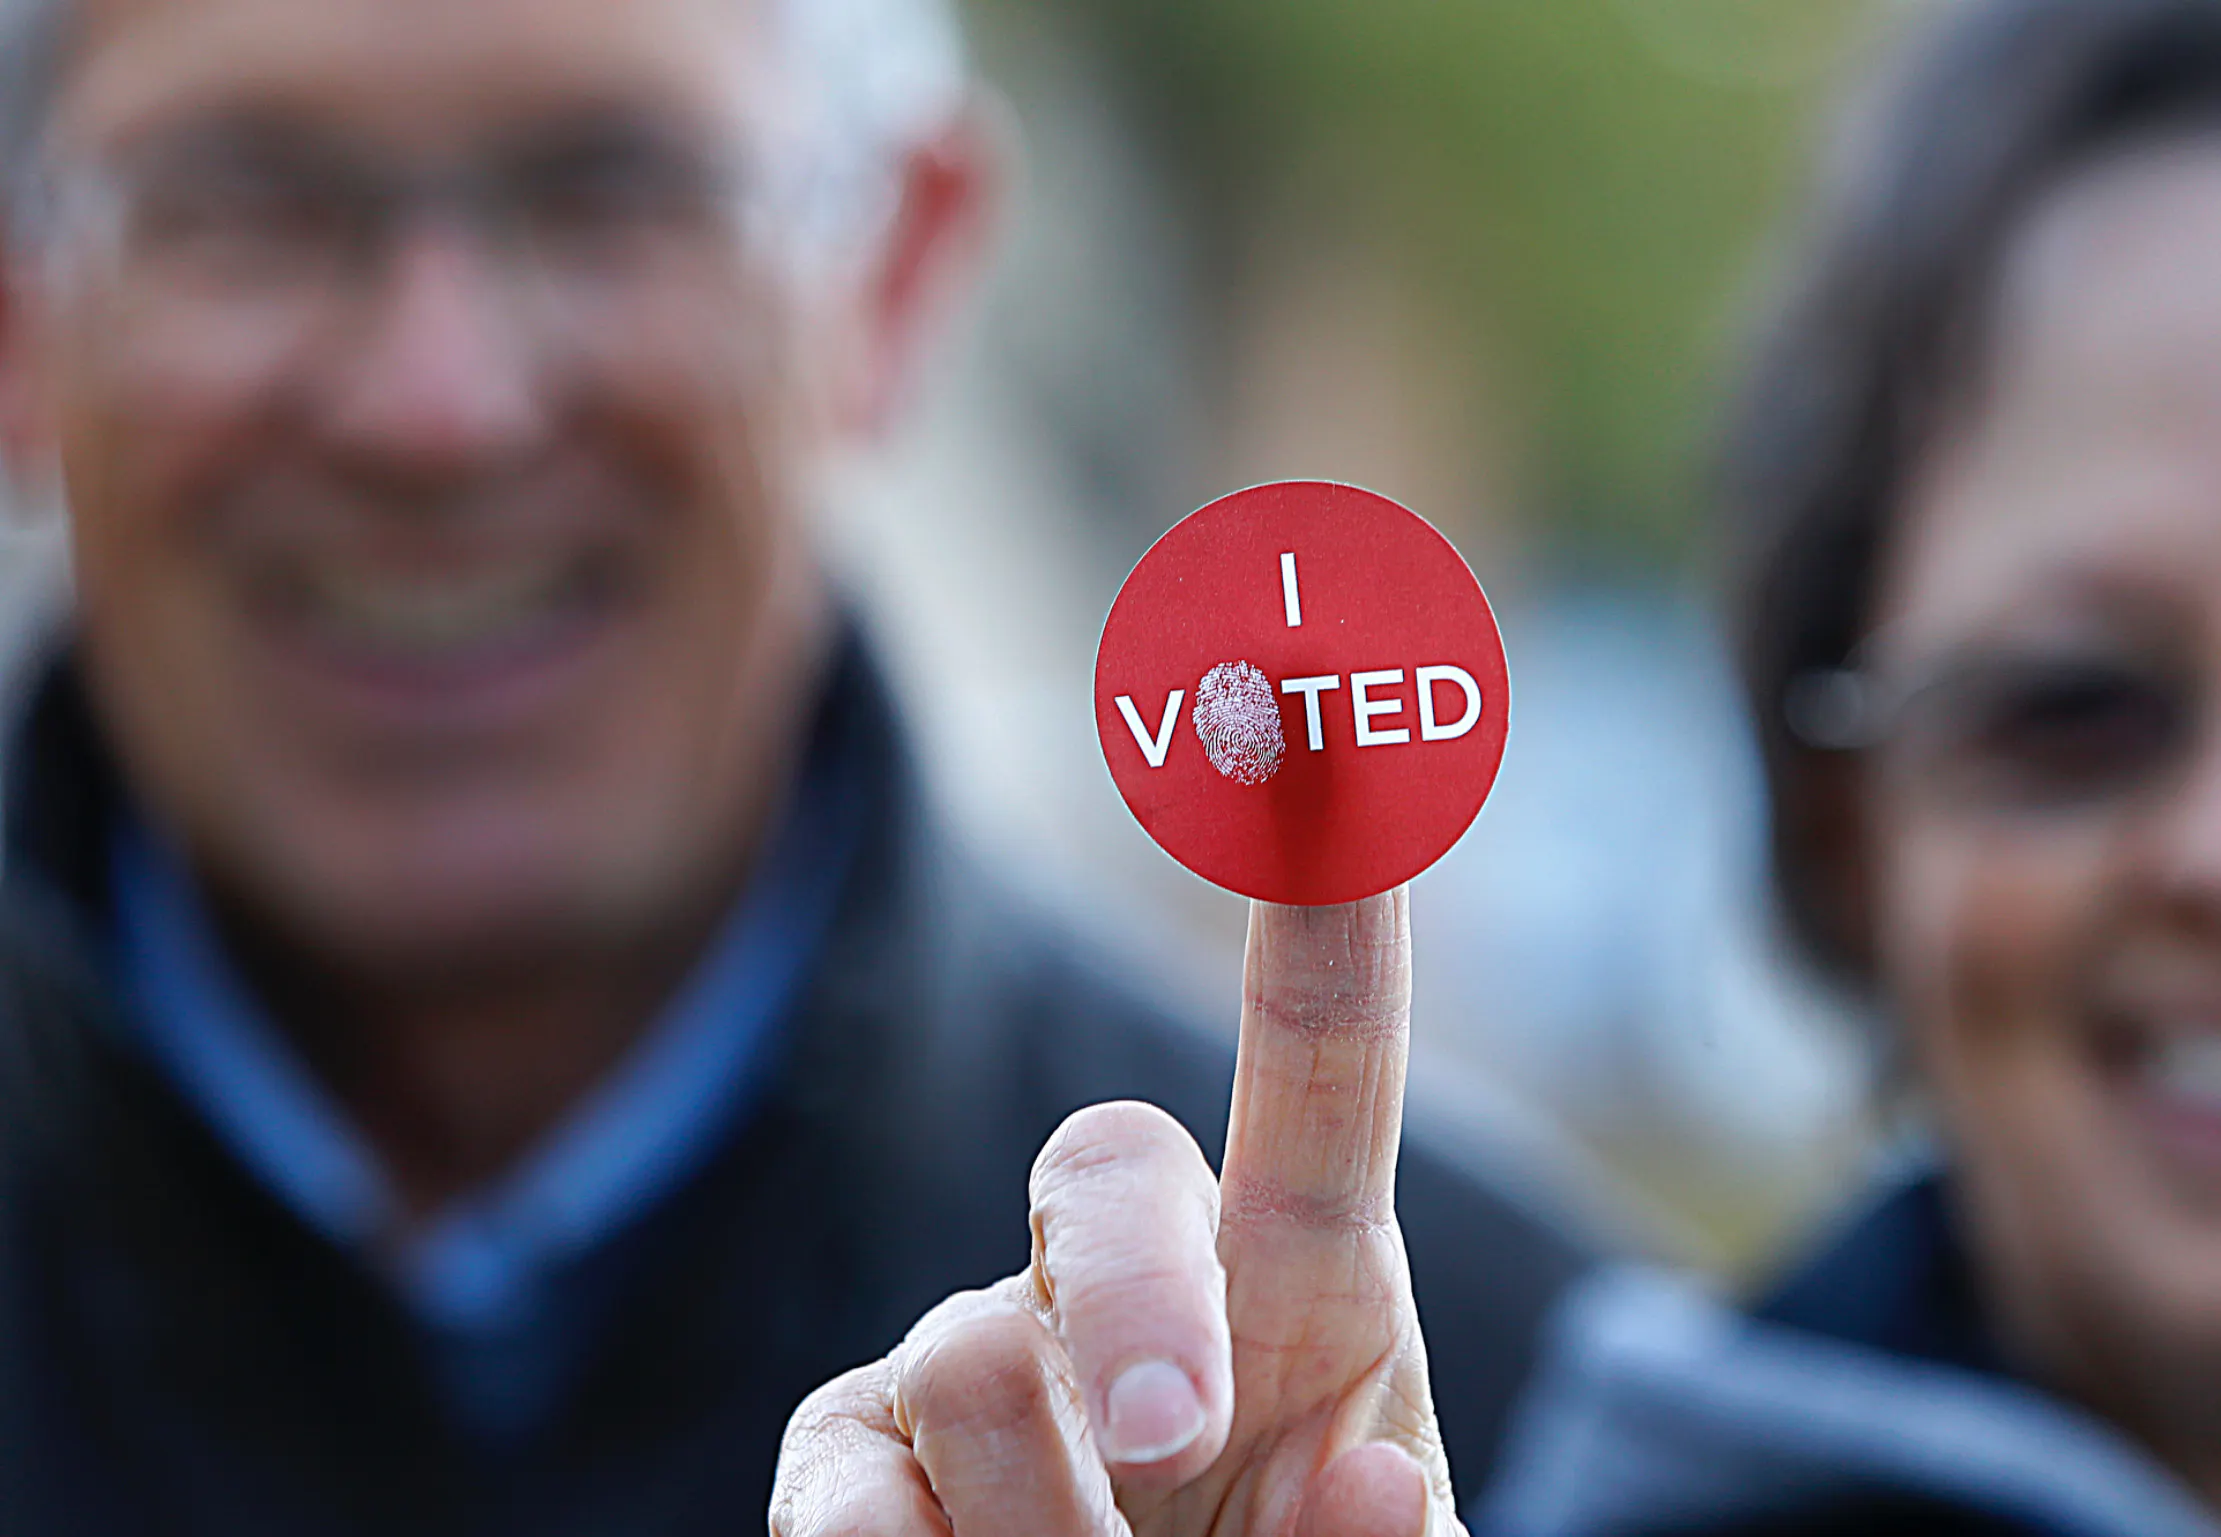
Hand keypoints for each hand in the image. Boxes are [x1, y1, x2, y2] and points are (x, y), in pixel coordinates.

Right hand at [767, 889, 1455, 1536]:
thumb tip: (1371, 1484)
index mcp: (1302, 1280)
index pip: (1321, 1063)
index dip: (1327, 904)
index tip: (1322, 711)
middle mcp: (1123, 1275)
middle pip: (1104, 1168)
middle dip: (1144, 1299)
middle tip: (1182, 1444)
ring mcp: (967, 1358)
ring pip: (972, 1360)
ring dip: (1056, 1529)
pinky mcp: (843, 1465)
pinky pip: (842, 1502)